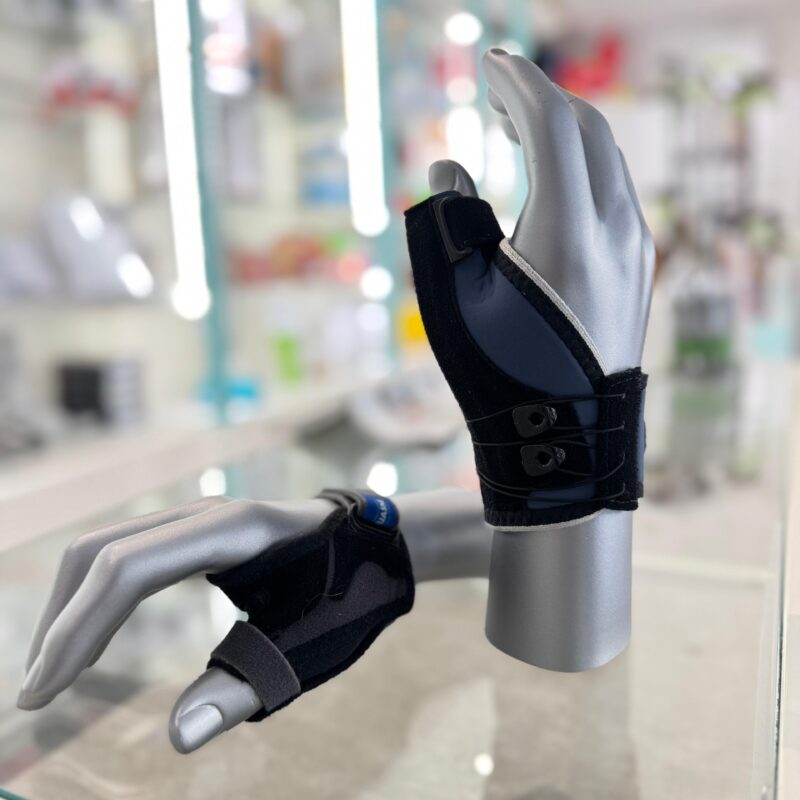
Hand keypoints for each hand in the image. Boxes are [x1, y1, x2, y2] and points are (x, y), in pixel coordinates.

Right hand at [17, 496, 332, 751]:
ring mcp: (200, 517)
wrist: (379, 549)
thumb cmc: (352, 596)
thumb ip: (247, 688)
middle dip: (61, 621)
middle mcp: (206, 513)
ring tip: (54, 670)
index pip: (128, 570)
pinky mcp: (198, 531)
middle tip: (38, 693)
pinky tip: (93, 634)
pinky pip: (128, 553)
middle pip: (102, 552)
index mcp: (234, 531)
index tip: (43, 696)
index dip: (77, 631)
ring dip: (72, 605)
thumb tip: (176, 738)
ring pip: (107, 548)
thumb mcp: (310, 649)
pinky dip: (97, 593)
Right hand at [430, 48, 653, 372]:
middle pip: (585, 131)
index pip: (553, 124)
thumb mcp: (455, 297)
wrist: (566, 437)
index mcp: (568, 232)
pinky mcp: (639, 267)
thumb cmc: (501, 372)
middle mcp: (616, 230)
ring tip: (517, 132)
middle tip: (496, 97)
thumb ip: (447, 220)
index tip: (490, 64)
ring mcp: (636, 249)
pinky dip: (581, 166)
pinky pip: (614, 191)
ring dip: (562, 132)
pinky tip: (551, 179)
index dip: (519, 83)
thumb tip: (448, 166)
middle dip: (539, 101)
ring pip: (605, 159)